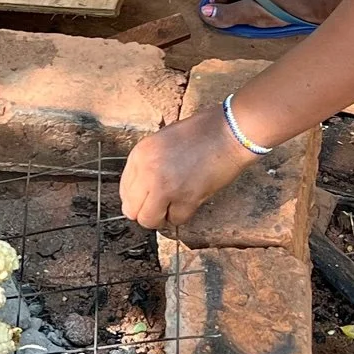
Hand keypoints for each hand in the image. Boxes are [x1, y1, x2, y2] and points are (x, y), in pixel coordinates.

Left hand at [120, 108, 256, 228]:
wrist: (229, 133)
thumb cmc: (200, 132)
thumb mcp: (163, 140)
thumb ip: (148, 163)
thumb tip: (142, 189)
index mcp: (139, 154)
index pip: (124, 190)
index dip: (136, 198)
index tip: (147, 198)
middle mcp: (147, 171)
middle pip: (132, 210)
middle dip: (145, 211)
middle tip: (159, 207)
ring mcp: (166, 186)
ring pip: (150, 221)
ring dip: (161, 217)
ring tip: (172, 207)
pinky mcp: (186, 198)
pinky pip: (176, 220)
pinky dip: (181, 216)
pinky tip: (188, 203)